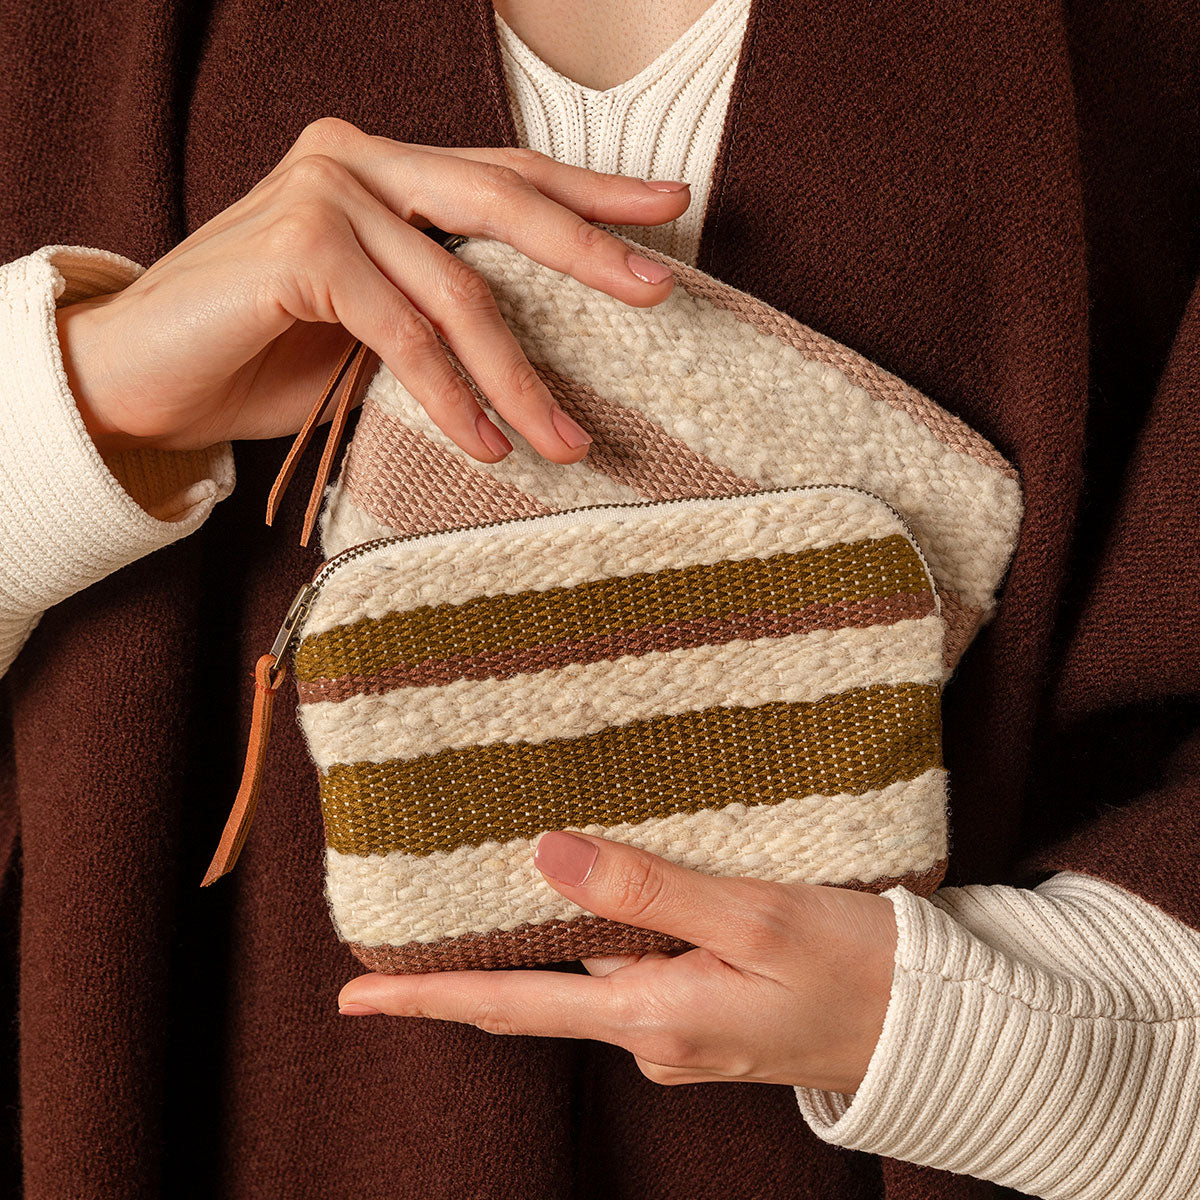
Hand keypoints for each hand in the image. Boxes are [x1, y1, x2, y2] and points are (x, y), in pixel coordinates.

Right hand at [55, 117, 689, 459]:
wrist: (143, 379)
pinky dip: (451, 396)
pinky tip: (486, 445)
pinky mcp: (298, 246)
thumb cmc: (263, 354)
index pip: (503, 174)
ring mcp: (324, 192)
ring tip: (564, 443)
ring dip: (519, 378)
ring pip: (459, 291)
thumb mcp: (373, 322)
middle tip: (660, 292)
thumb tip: (545, 339)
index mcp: (381, 167)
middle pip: (501, 203)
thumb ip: (440, 301)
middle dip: (589, 250)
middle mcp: (356, 159)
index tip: (668, 208)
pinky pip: (405, 332)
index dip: (588, 192)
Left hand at [337, 831, 898, 1094]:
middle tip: (407, 934)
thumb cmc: (852, 967)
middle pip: (542, 991)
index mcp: (655, 1017)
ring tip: (522, 878)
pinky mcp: (706, 1016)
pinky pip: (633, 973)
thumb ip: (647, 889)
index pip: (513, 1006)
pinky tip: (615, 897)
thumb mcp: (752, 917)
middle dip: (471, 970)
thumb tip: (546, 856)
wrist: (931, 1024)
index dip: (428, 999)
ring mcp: (680, 1032)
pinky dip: (611, 936)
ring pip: (593, 974)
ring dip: (555, 934)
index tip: (354, 1000)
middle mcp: (654, 1037)